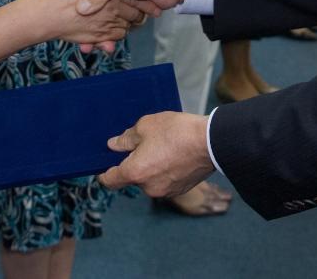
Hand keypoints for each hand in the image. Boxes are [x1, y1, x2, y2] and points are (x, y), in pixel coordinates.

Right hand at [32, 0, 144, 51]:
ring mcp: (107, 24)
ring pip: (127, 27)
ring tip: (122, 20)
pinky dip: (116, 36)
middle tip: (138, 11)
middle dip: (138, 12)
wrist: (44, 14)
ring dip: (128, 24)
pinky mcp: (99, 38)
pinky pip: (116, 38)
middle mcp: (113, 7)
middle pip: (135, 13)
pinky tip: (110, 29)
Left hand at [98, 112, 214, 198]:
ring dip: (151, 167)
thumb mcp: (146, 126)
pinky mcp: (180, 190)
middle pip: (132, 178)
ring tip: (163, 147)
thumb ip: (126, 138)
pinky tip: (174, 155)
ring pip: (150, 179)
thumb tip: (114, 145)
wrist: (211, 142)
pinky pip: (165, 181)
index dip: (104, 172)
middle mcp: (147, 187)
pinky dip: (165, 171)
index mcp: (135, 172)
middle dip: (135, 163)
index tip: (106, 164)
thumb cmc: (177, 131)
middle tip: (144, 144)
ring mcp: (165, 191)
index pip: (110, 181)